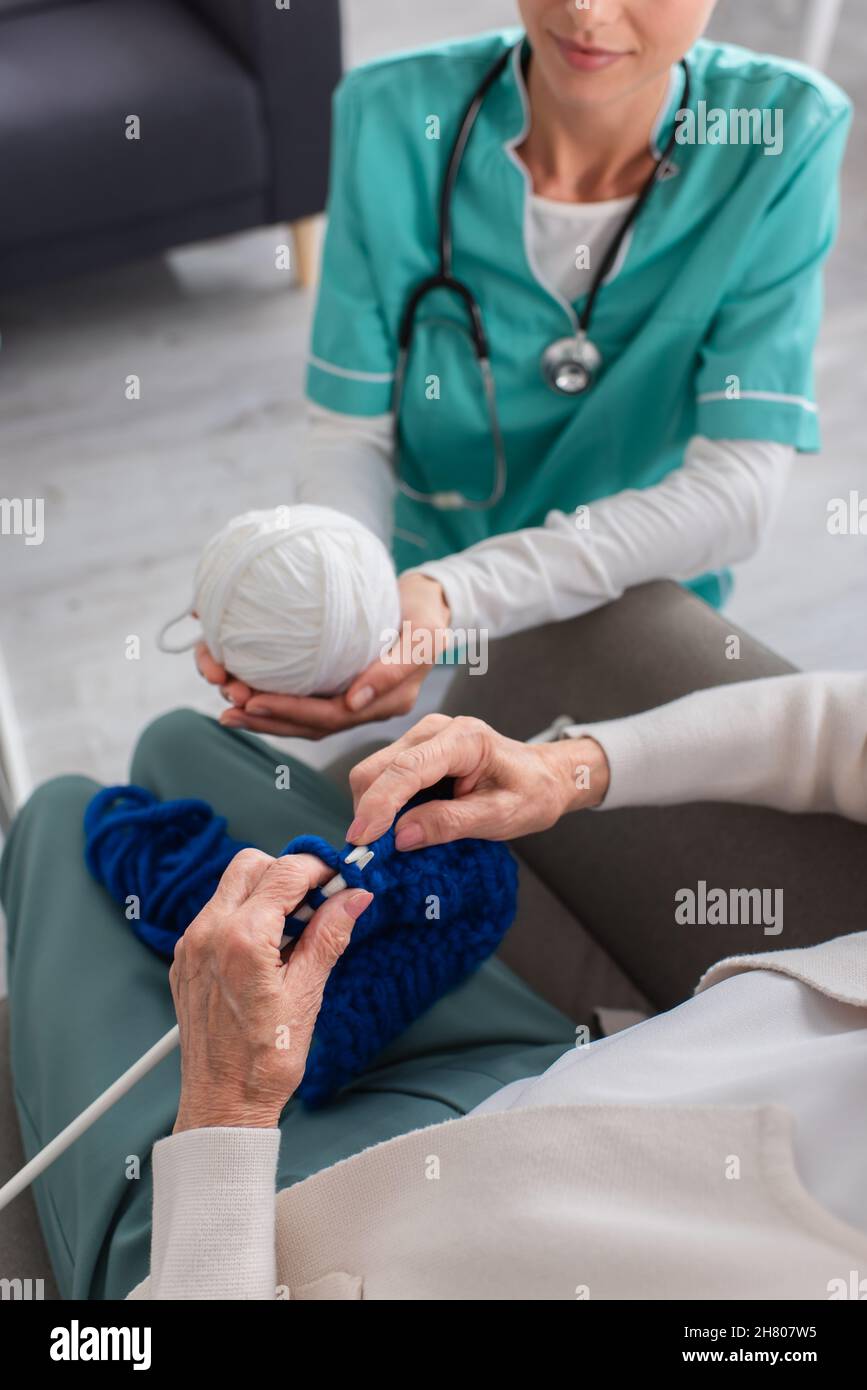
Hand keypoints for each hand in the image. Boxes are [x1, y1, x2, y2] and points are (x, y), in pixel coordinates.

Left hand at [170, 848, 371, 1131]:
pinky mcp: (186, 959)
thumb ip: (329, 935)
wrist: (222, 1104)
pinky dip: (245, 914)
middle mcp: (208, 933)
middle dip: (288, 873)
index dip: (319, 869)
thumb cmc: (263, 1062)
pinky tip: (269, 948)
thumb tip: (353, 898)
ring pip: (231, 886)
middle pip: (251, 864)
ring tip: (296, 931)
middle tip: (319, 902)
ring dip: (267, 892)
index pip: (284, 872)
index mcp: (241, 939)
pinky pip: (216, 914)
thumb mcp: (308, 994)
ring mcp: (192, 945)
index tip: (341, 881)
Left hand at [213, 572, 451, 739]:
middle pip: (308, 725)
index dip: (291, 713)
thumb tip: (354, 700)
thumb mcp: (425, 635)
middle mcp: (364, 707)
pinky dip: (270, 696)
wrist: (430, 602)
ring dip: (261, 714)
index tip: (254, 702)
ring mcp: (350, 699)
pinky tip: (241, 686)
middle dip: (266, 719)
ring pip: (300, 718)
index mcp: (387, 703)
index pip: (331, 717)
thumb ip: (395, 668)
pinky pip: (300, 698)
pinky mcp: (337, 685)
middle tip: (229, 708)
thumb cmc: (428, 614)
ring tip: (225, 703)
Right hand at [346, 713, 609, 849]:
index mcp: (463, 739)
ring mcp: (421, 737)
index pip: (407, 769)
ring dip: (373, 810)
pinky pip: (383, 777)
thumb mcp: (500, 817)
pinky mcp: (414, 750)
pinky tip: (397, 827)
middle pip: (377, 769)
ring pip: (373, 773)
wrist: (543, 776)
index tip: (361, 840)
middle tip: (374, 854)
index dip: (379, 805)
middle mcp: (435, 730)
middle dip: (369, 811)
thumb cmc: (530, 794)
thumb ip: (450, 824)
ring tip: (389, 843)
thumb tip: (401, 837)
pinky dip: (381, 805)